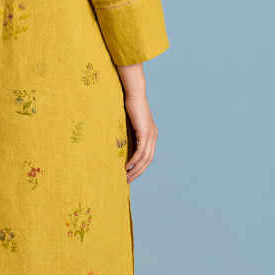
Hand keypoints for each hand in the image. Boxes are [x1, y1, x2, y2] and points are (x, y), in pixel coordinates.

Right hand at [116, 63, 157, 182]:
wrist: (134, 94)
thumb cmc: (129, 106)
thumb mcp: (129, 124)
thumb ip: (129, 135)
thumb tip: (121, 145)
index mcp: (151, 135)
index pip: (148, 157)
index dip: (140, 168)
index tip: (131, 175)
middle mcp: (153, 136)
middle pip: (148, 161)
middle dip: (138, 173)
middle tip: (127, 181)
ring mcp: (151, 135)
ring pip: (145, 158)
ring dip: (136, 169)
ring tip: (126, 177)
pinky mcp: (145, 132)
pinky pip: (141, 151)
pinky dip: (134, 161)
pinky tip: (127, 166)